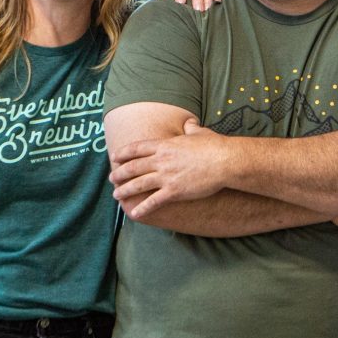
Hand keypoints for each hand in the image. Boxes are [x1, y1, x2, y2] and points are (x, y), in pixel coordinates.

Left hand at [110, 120, 228, 218]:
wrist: (225, 161)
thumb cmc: (215, 146)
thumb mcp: (200, 133)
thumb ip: (191, 128)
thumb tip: (190, 123)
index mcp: (166, 145)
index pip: (138, 148)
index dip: (123, 153)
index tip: (115, 157)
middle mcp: (161, 160)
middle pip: (133, 167)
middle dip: (120, 173)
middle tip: (112, 178)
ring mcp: (166, 176)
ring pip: (139, 184)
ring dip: (125, 190)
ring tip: (117, 195)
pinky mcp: (174, 191)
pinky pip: (154, 201)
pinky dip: (143, 209)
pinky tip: (135, 214)